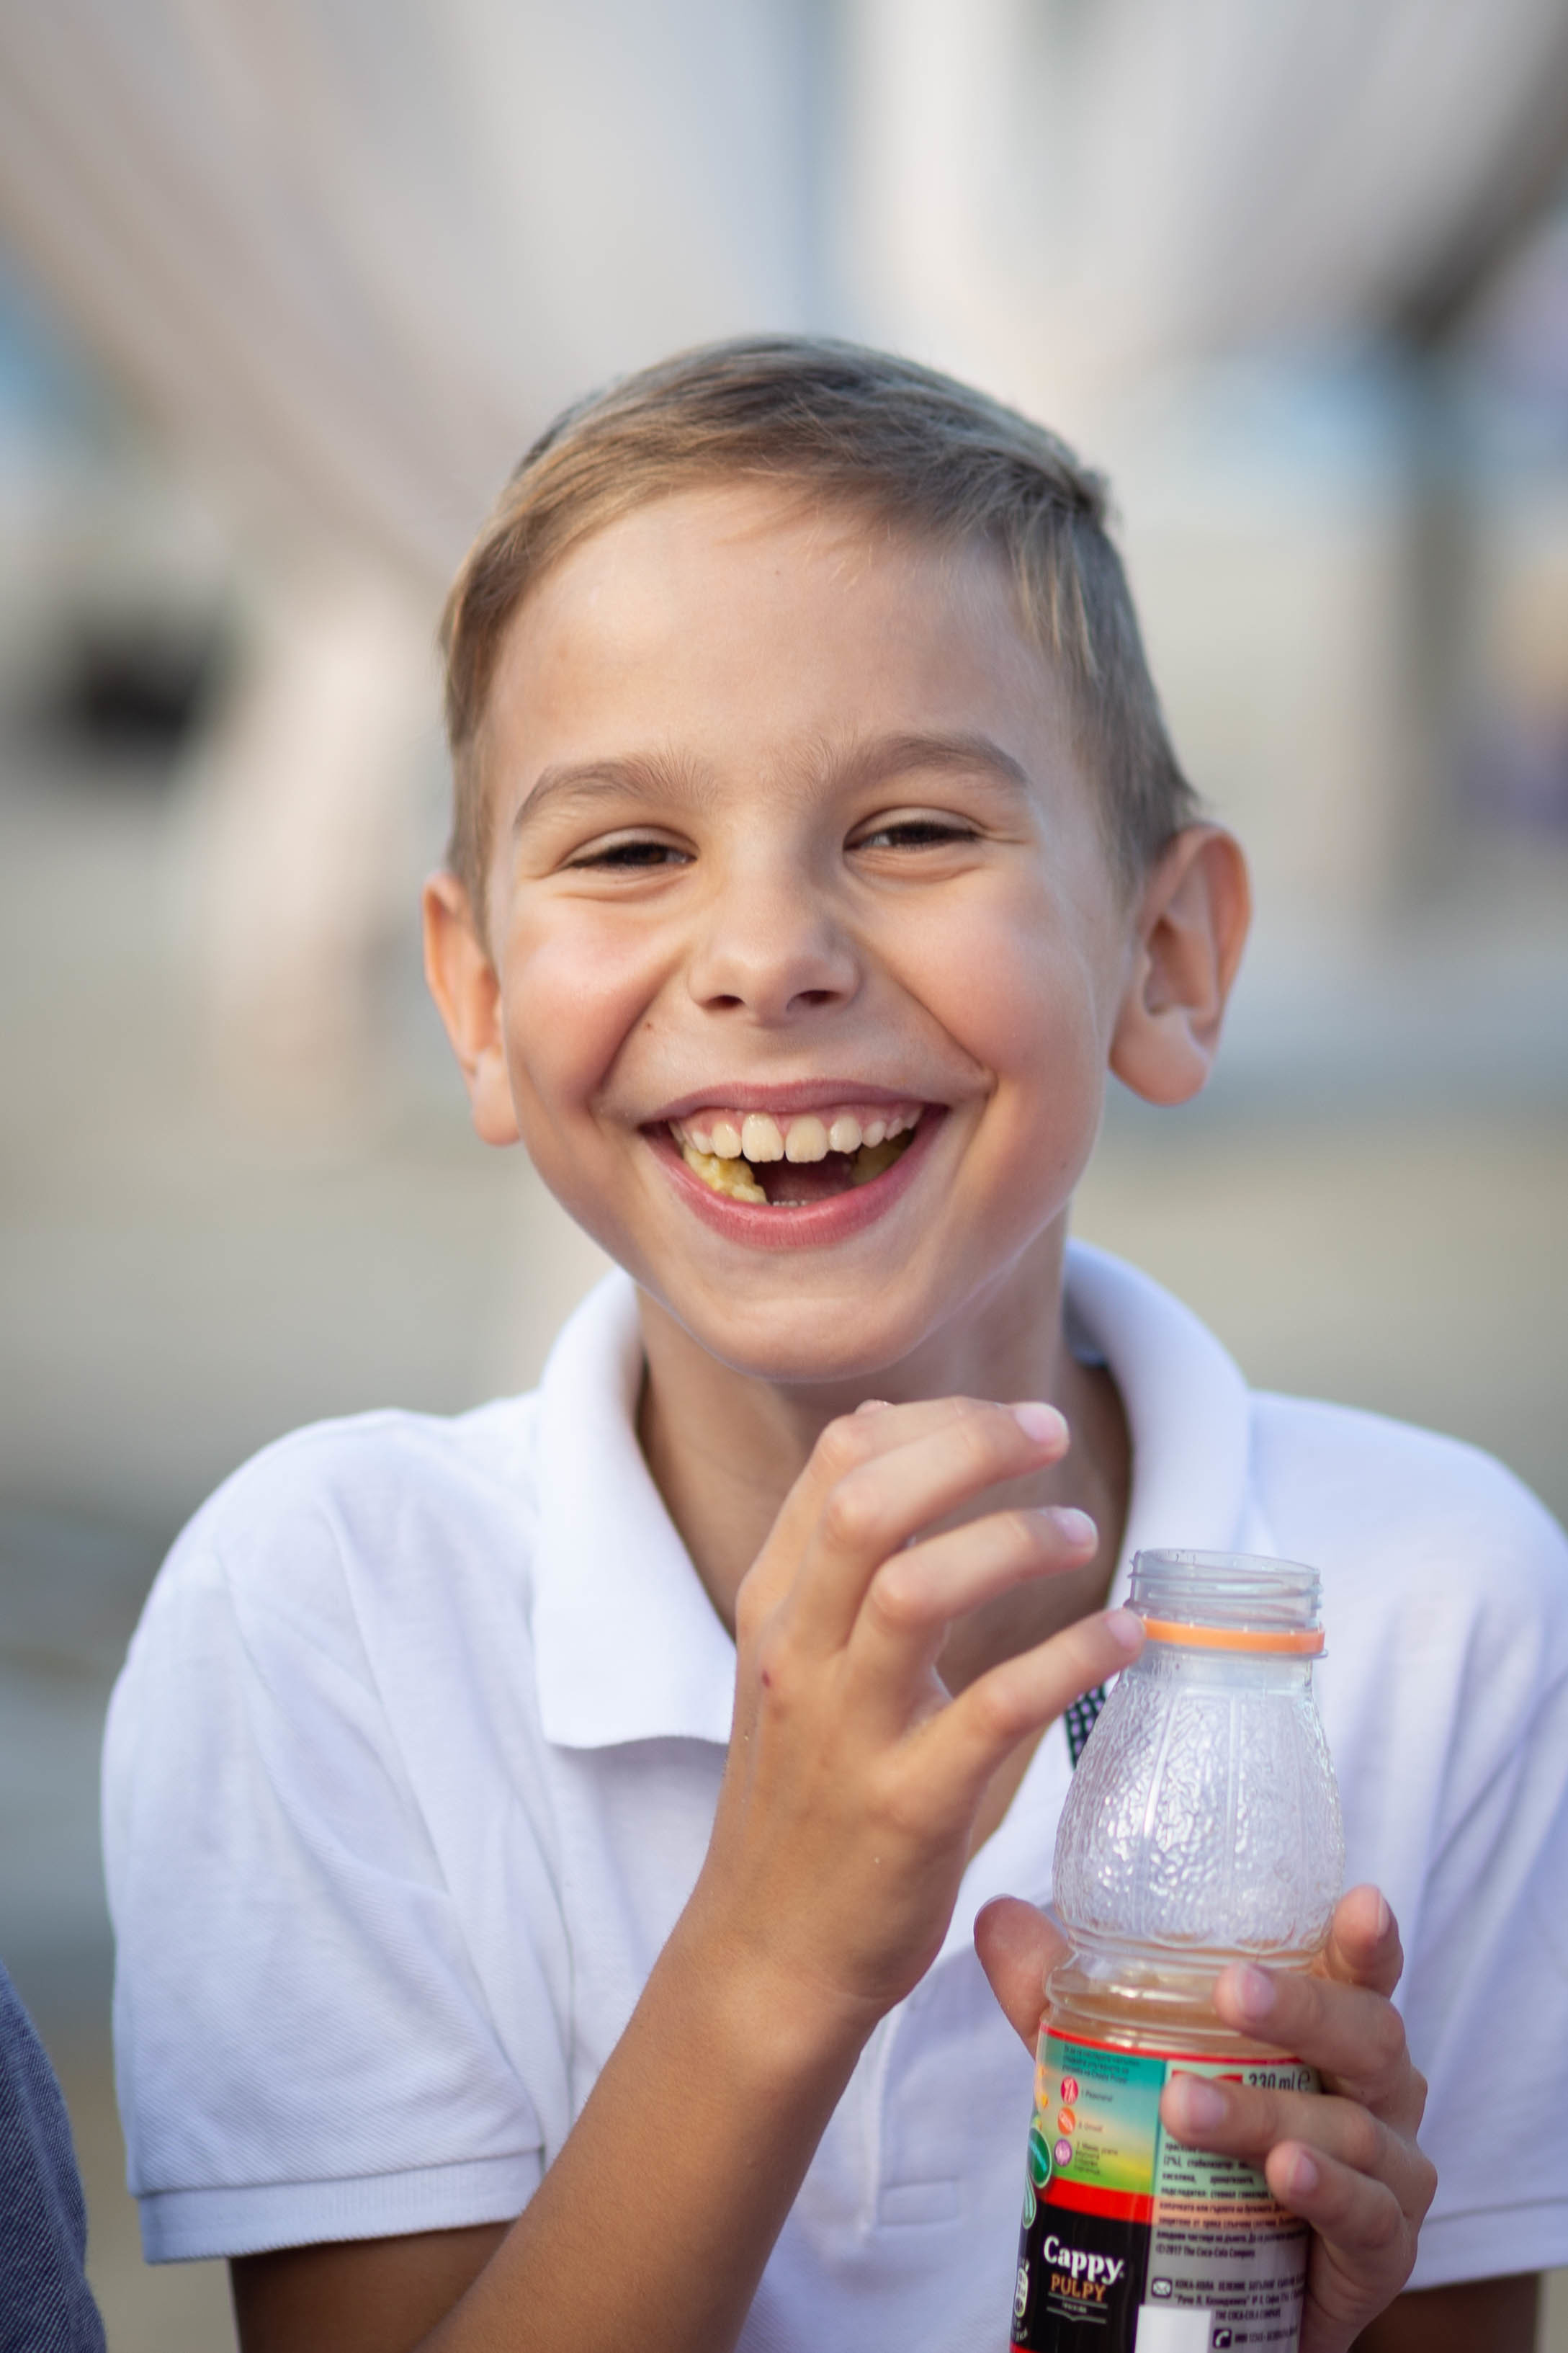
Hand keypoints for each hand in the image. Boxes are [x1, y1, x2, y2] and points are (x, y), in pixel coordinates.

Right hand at [686, 1397, 1142, 2041]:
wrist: (766, 1955)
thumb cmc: (801, 1800)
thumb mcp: (792, 1662)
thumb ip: (835, 1558)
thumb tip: (891, 1431)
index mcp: (773, 1607)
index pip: (838, 1463)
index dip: (932, 1418)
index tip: (1008, 1421)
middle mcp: (798, 1654)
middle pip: (870, 1503)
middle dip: (970, 1446)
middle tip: (1051, 1433)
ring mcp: (846, 1730)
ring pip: (916, 1591)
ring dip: (1015, 1542)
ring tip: (1084, 1535)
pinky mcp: (906, 1806)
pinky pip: (995, 1708)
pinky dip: (1071, 1657)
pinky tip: (1123, 1637)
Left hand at [975, 1885, 1435, 2352]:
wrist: (1225, 2287)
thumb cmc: (1198, 2145)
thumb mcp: (1121, 2061)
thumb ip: (1062, 1994)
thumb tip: (997, 1919)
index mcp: (1332, 2028)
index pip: (1360, 1970)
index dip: (1365, 1937)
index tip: (1359, 1902)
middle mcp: (1377, 2089)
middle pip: (1365, 2034)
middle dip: (1301, 2009)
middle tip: (1230, 1991)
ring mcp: (1389, 2169)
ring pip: (1348, 2127)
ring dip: (1265, 2112)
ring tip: (1189, 2104)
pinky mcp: (1382, 2251)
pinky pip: (1366, 2215)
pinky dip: (1327, 2191)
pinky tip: (1283, 2175)